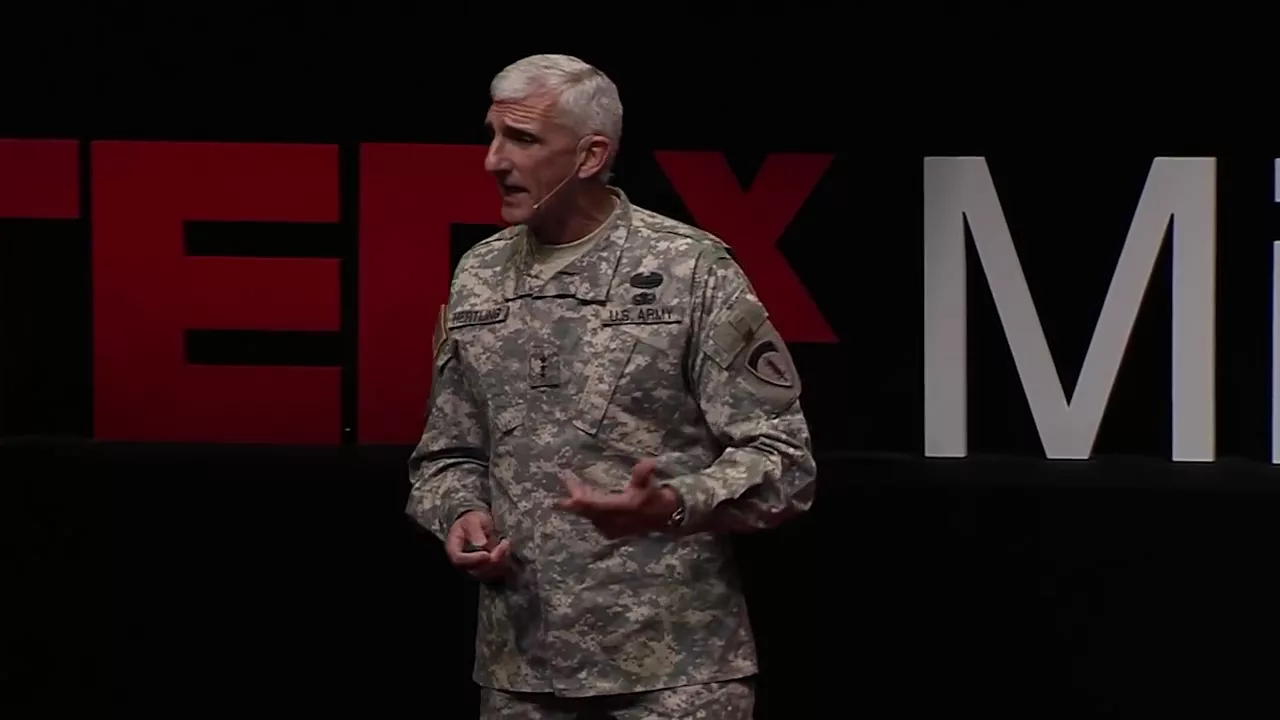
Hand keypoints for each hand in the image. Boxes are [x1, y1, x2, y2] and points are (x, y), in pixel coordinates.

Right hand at [444, 510, 513, 581]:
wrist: (478, 524)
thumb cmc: (471, 521)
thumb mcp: (472, 520)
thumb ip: (474, 531)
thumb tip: (481, 544)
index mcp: (453, 549)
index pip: (459, 560)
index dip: (473, 559)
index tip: (487, 554)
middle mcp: (462, 562)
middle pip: (474, 570)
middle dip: (491, 560)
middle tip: (503, 545)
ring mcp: (473, 568)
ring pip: (486, 573)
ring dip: (499, 561)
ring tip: (505, 544)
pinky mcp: (484, 570)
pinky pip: (494, 572)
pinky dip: (502, 563)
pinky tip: (507, 549)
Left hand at [557, 458, 680, 538]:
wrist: (664, 517)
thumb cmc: (654, 497)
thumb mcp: (648, 483)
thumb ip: (644, 473)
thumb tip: (649, 463)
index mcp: (620, 508)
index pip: (591, 503)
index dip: (576, 493)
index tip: (566, 480)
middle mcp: (612, 521)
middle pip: (585, 510)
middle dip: (574, 497)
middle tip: (565, 481)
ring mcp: (611, 529)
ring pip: (588, 515)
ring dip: (580, 503)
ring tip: (574, 487)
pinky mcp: (611, 532)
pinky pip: (593, 520)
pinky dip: (587, 510)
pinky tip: (584, 500)